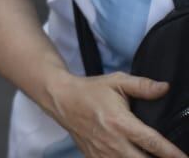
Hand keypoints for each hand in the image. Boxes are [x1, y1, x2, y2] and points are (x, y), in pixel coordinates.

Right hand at [46, 71, 186, 157]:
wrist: (61, 99)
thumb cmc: (91, 90)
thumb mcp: (116, 82)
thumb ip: (142, 86)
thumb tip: (165, 88)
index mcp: (121, 122)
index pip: (152, 142)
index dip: (172, 154)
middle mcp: (113, 141)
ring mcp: (102, 153)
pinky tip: (131, 157)